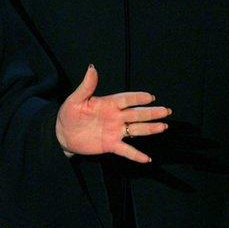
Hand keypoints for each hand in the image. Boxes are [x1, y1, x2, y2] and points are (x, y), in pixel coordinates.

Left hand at [55, 64, 170, 162]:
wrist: (62, 134)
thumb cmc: (69, 114)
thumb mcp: (75, 99)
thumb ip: (86, 86)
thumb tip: (92, 68)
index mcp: (107, 104)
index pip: (125, 99)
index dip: (137, 98)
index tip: (151, 97)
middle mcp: (115, 117)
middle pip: (136, 114)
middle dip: (151, 112)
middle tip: (166, 111)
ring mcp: (114, 131)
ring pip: (136, 129)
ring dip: (150, 129)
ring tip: (163, 126)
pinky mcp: (111, 145)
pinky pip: (126, 150)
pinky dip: (136, 154)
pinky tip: (147, 158)